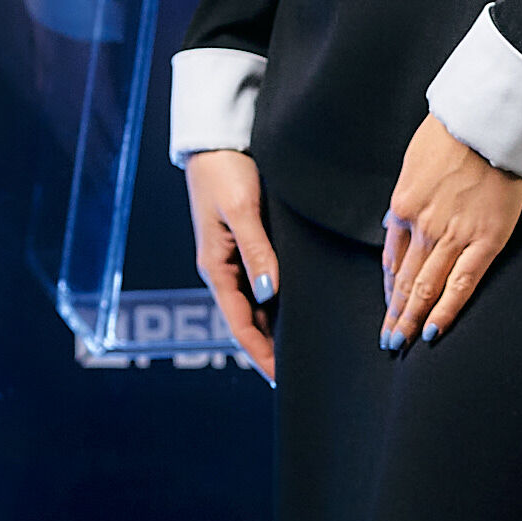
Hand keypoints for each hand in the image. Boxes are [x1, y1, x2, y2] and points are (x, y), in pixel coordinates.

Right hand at [186, 150, 278, 382]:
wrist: (217, 141)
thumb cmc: (225, 172)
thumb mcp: (242, 211)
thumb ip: (257, 251)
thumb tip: (269, 292)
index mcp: (216, 268)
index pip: (240, 325)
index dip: (260, 355)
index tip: (281, 379)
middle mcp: (225, 270)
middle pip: (249, 322)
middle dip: (270, 351)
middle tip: (301, 376)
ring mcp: (235, 259)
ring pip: (257, 306)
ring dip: (276, 330)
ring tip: (305, 353)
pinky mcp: (246, 245)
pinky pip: (263, 284)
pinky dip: (278, 304)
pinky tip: (300, 313)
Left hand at [380, 115, 521, 346]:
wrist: (488, 122)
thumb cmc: (453, 133)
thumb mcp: (413, 163)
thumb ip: (407, 197)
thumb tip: (397, 224)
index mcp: (403, 205)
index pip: (391, 258)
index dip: (389, 287)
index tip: (387, 307)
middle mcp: (422, 226)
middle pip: (404, 280)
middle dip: (394, 314)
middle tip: (388, 341)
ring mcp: (452, 236)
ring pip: (426, 288)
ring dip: (411, 319)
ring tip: (402, 344)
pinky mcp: (485, 241)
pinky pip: (461, 284)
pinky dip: (445, 311)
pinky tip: (432, 331)